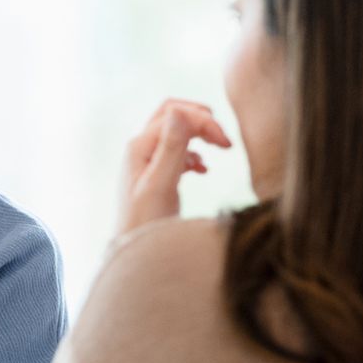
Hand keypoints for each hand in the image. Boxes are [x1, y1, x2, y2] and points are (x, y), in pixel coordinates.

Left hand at [118, 98, 232, 235]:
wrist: (135, 252)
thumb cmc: (145, 222)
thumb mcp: (161, 184)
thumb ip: (171, 148)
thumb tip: (179, 111)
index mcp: (140, 146)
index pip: (176, 114)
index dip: (204, 123)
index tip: (227, 145)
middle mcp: (140, 148)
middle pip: (174, 114)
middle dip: (201, 120)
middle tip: (224, 141)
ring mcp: (147, 161)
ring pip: (176, 131)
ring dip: (199, 135)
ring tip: (220, 152)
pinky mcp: (156, 175)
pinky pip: (177, 152)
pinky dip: (193, 154)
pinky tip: (203, 170)